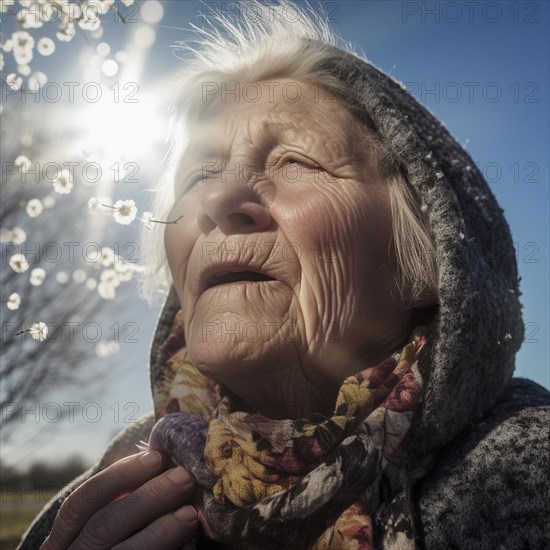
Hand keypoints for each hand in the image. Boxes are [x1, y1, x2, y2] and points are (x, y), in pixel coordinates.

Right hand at [40, 450, 197, 549]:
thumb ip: (124, 496)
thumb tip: (162, 461)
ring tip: (191, 512)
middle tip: (184, 477)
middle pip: (104, 526)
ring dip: (162, 530)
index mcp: (64, 539)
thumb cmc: (118, 542)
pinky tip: (189, 546)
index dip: (119, 476)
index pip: (81, 502)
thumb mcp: (108, 519)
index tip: (157, 457)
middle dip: (149, 497)